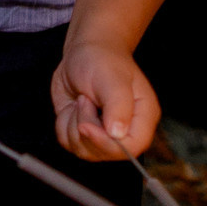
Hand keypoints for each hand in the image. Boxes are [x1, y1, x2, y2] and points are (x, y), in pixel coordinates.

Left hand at [51, 40, 157, 161]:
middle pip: (105, 153)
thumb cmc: (103, 59)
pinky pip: (68, 143)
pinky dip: (63, 124)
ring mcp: (103, 134)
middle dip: (85, 127)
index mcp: (143, 117)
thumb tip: (117, 134)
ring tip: (82, 100)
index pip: (132, 147)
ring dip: (72, 123)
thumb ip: (118, 105)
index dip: (107, 144)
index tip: (85, 126)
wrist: (84, 52)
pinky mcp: (84, 133)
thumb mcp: (111, 78)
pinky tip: (74, 106)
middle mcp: (125, 129)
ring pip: (83, 150)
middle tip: (86, 100)